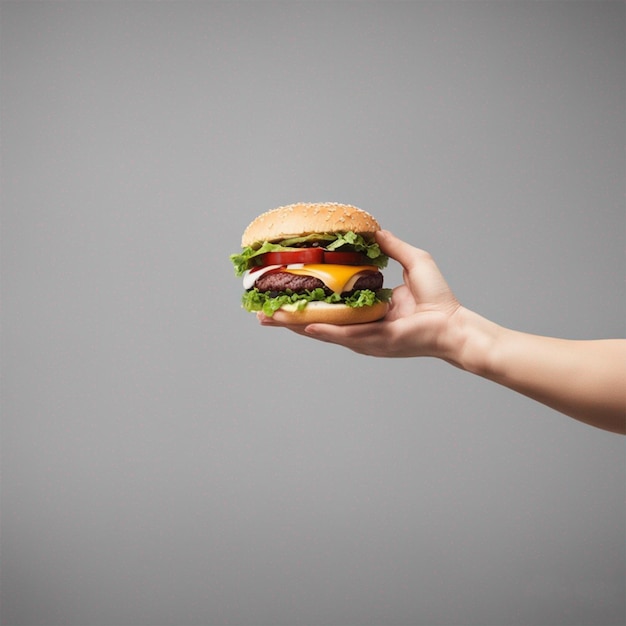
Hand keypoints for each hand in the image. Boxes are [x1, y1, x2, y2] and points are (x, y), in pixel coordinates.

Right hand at [258, 230, 462, 358]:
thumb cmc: (438, 298)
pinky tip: (302, 325)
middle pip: (315, 321)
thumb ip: (391, 246)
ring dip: (294, 325)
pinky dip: (322, 329)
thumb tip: (373, 230)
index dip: (304, 298)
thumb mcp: (412, 261)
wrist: (453, 324)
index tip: (282, 290)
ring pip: (321, 330)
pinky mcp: (372, 341)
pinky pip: (343, 334)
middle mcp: (358, 325)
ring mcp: (362, 336)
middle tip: (261, 310)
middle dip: (287, 317)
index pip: (327, 304)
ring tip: (269, 318)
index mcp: (363, 310)